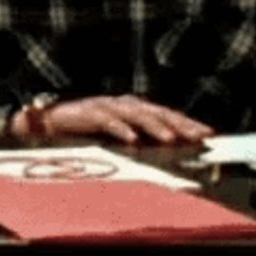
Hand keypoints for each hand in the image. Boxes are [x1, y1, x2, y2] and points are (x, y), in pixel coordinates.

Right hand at [17, 95, 213, 145]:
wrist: (46, 123)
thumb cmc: (84, 132)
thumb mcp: (118, 138)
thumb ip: (139, 141)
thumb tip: (170, 151)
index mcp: (133, 109)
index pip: (166, 115)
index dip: (187, 124)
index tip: (208, 135)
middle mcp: (123, 104)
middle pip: (158, 112)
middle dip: (180, 124)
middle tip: (200, 136)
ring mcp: (106, 107)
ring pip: (137, 114)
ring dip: (155, 127)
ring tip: (172, 139)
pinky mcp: (88, 113)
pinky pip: (107, 121)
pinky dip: (121, 129)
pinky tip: (133, 140)